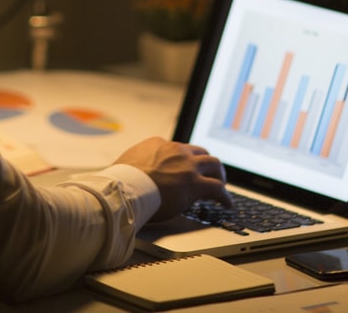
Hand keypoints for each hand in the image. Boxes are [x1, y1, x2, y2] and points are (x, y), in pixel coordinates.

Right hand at [115, 137, 231, 221]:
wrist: (124, 189)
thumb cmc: (122, 181)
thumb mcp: (129, 162)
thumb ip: (138, 163)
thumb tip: (136, 171)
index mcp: (159, 144)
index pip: (179, 148)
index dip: (185, 159)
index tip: (187, 167)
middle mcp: (176, 151)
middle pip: (201, 152)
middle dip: (206, 163)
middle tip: (209, 173)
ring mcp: (187, 166)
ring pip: (214, 164)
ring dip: (219, 175)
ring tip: (221, 185)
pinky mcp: (194, 184)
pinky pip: (217, 188)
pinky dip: (225, 196)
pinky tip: (226, 203)